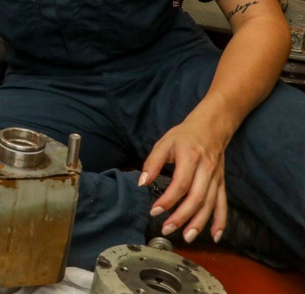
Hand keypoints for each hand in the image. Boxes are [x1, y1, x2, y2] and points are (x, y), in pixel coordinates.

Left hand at [140, 113, 228, 243]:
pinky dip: (220, 221)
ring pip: (210, 204)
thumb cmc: (184, 136)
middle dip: (182, 216)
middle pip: (196, 198)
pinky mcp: (222, 184)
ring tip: (187, 237)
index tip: (154, 211)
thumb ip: (152, 162)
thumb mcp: (164, 143)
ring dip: (199, 223)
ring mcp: (216, 178)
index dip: (168, 199)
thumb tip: (142, 182)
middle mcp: (206, 170)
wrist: (211, 128)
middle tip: (167, 229)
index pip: (180, 183)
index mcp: (190, 158)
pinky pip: (223, 204)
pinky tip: (215, 236)